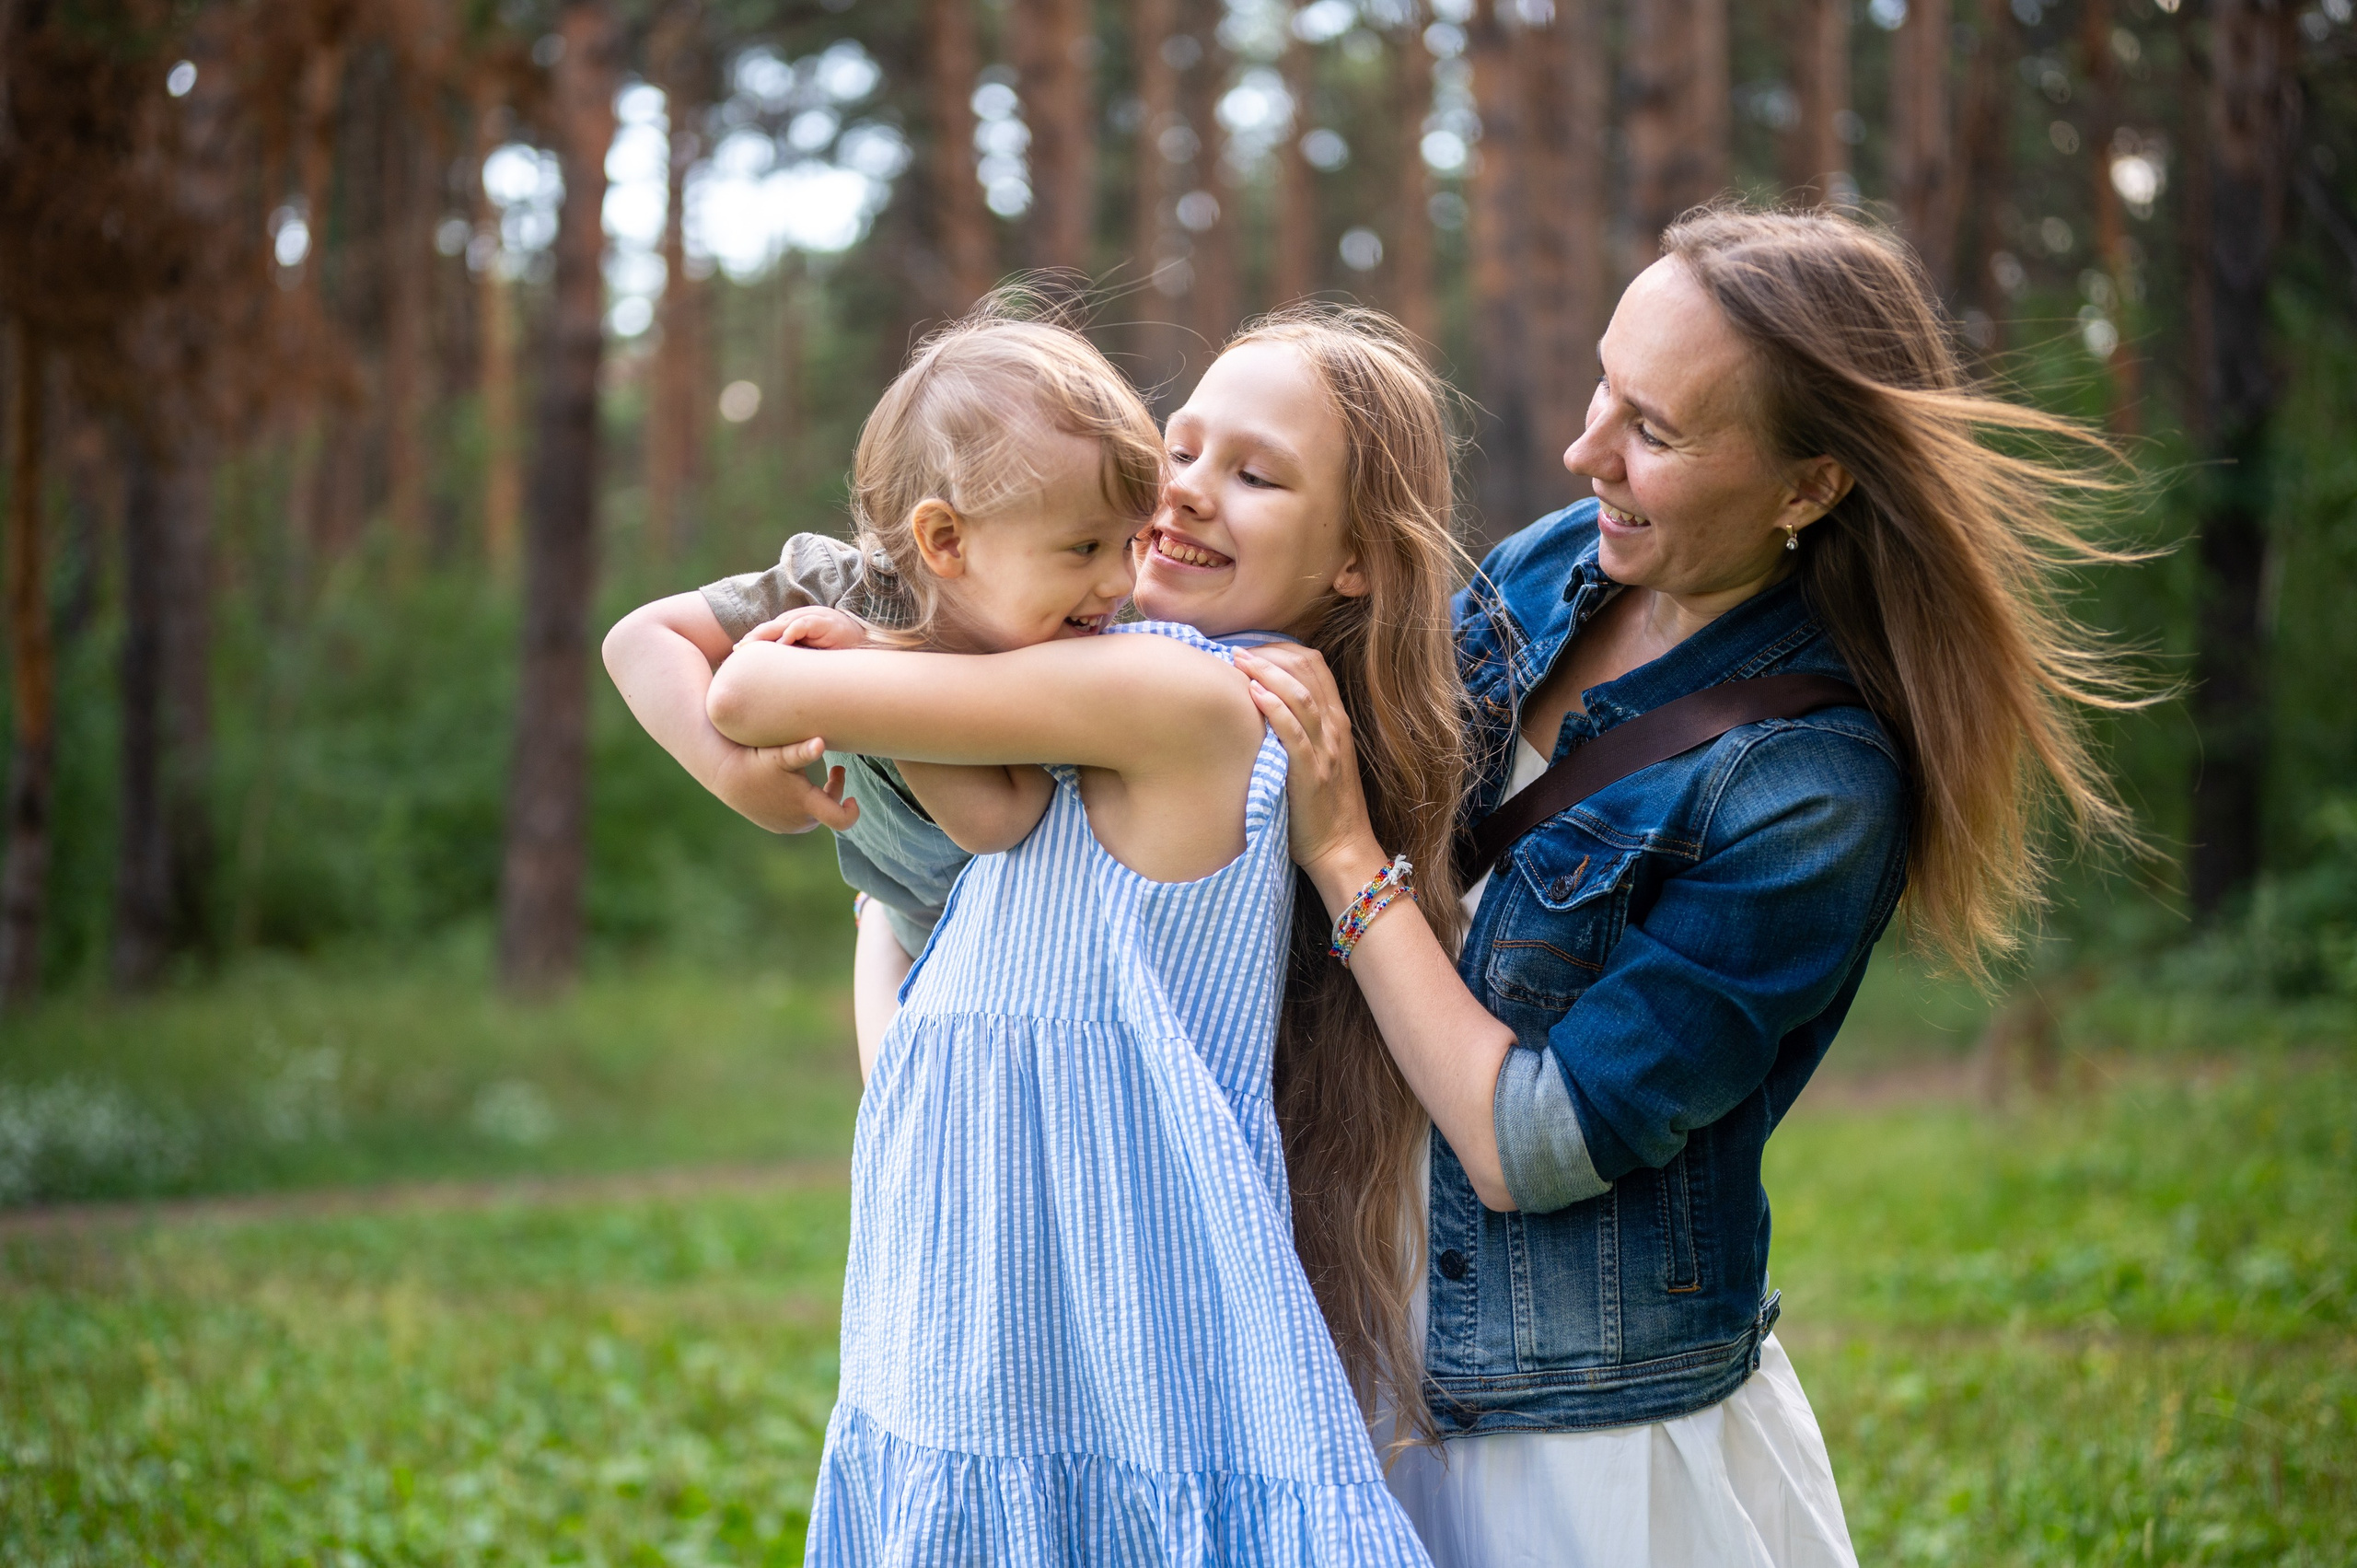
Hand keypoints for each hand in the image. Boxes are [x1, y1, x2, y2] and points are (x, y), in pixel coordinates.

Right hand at [715, 735, 861, 833]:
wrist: (727, 777)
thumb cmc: (757, 761)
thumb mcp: (780, 755)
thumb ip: (802, 751)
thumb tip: (820, 743)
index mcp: (806, 805)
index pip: (841, 820)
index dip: (852, 812)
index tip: (853, 799)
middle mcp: (799, 821)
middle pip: (830, 810)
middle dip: (834, 790)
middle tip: (837, 767)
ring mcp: (788, 826)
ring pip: (815, 814)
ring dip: (819, 796)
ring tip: (817, 777)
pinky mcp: (777, 826)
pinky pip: (799, 817)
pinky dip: (802, 803)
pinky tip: (797, 787)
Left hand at [742, 605, 870, 649]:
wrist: (866, 643)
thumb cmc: (838, 652)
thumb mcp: (811, 656)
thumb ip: (794, 658)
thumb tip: (774, 676)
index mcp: (795, 627)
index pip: (769, 632)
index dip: (754, 641)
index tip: (737, 654)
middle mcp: (800, 620)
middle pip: (770, 626)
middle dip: (754, 638)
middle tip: (738, 650)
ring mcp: (811, 618)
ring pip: (782, 623)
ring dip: (765, 634)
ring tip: (750, 645)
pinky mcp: (823, 621)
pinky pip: (802, 624)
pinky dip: (791, 632)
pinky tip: (781, 643)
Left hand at [1234, 645, 1388, 904]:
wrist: (1342, 847)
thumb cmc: (1322, 806)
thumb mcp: (1319, 757)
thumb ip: (1301, 729)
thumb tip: (1262, 705)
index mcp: (1336, 721)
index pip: (1315, 666)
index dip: (1282, 650)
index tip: (1253, 649)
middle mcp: (1333, 729)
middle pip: (1307, 670)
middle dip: (1270, 654)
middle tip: (1237, 652)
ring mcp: (1324, 749)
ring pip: (1300, 695)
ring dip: (1267, 672)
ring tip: (1238, 661)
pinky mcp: (1310, 773)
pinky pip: (1294, 733)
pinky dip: (1274, 709)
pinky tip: (1252, 695)